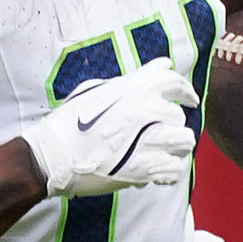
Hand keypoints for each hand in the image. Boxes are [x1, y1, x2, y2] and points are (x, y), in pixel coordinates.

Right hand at [21, 57, 197, 197]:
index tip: (190, 99)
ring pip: (185, 141)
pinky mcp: (146, 169)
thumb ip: (129, 82)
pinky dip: (167, 171)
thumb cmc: (69, 122)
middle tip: (157, 134)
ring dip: (174, 146)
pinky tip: (154, 171)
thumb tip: (157, 70)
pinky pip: (175, 169)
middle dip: (169, 124)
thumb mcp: (96, 91)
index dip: (184, 89)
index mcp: (134, 89)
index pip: (172, 80)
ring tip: (160, 152)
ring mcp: (149, 140)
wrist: (53, 156)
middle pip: (178, 116)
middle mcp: (147, 110)